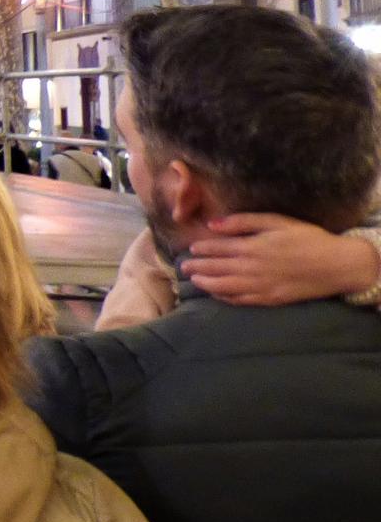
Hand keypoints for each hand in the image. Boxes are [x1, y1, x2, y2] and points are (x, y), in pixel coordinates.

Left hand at [181, 212, 379, 306]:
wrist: (337, 265)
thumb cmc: (308, 238)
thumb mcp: (276, 221)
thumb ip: (243, 222)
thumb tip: (213, 224)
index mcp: (252, 246)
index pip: (218, 248)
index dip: (202, 249)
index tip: (191, 248)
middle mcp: (252, 267)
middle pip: (216, 268)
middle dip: (197, 267)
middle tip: (182, 267)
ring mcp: (260, 286)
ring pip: (224, 286)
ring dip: (206, 283)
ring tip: (193, 280)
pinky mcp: (270, 299)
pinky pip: (241, 300)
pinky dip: (224, 297)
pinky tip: (216, 294)